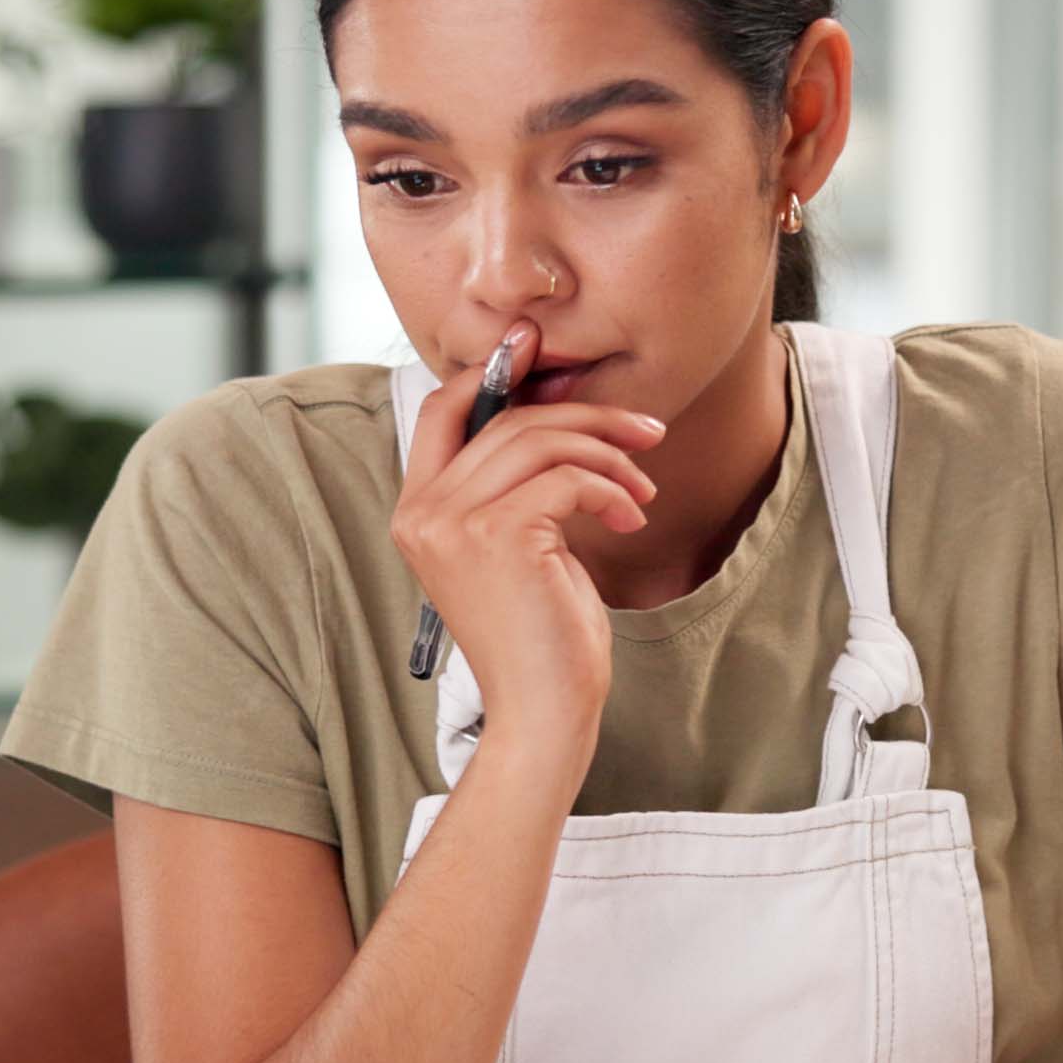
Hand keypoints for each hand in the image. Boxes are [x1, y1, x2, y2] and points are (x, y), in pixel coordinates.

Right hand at [392, 320, 663, 759]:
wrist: (544, 711)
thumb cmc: (540, 636)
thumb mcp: (517, 547)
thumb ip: (514, 485)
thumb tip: (558, 416)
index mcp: (417, 511)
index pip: (441, 409)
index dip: (492, 372)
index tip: (542, 351)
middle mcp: (423, 512)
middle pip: (507, 419)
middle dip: (587, 417)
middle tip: (645, 431)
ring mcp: (453, 523)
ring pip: (540, 440)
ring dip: (609, 455)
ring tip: (643, 490)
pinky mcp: (498, 535)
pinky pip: (567, 477)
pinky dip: (611, 488)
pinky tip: (632, 515)